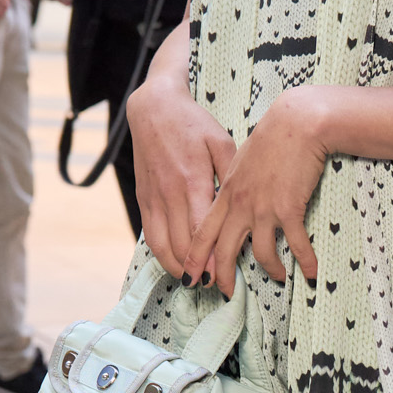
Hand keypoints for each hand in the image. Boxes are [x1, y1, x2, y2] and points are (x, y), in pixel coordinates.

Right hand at [128, 43, 237, 276]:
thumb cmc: (193, 124)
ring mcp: (154, 198)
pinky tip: (177, 264)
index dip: (214, 256)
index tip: (228, 274)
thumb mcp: (221, 142)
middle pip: (183, 245)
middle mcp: (171, 194)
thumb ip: (232, 174)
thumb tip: (248, 204)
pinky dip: (163, 256)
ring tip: (197, 280)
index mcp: (193, 180)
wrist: (154, 108)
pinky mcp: (144, 199)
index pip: (203, 230)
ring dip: (180, 268)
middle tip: (217, 284)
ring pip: (164, 246)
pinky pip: (150, 236)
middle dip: (200, 269)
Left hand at [184, 90, 326, 292]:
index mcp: (226, 193)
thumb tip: (231, 202)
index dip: (195, 258)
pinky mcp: (288, 209)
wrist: (296, 123)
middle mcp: (240, 204)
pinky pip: (295, 244)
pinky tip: (312, 273)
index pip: (202, 233)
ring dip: (270, 270)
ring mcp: (263, 208)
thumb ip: (232, 185)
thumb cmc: (272, 138)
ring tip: (278, 278)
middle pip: (223, 250)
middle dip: (223, 276)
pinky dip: (305, 261)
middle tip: (225, 293)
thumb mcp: (240, 160)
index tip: (190, 277)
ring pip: (259, 253)